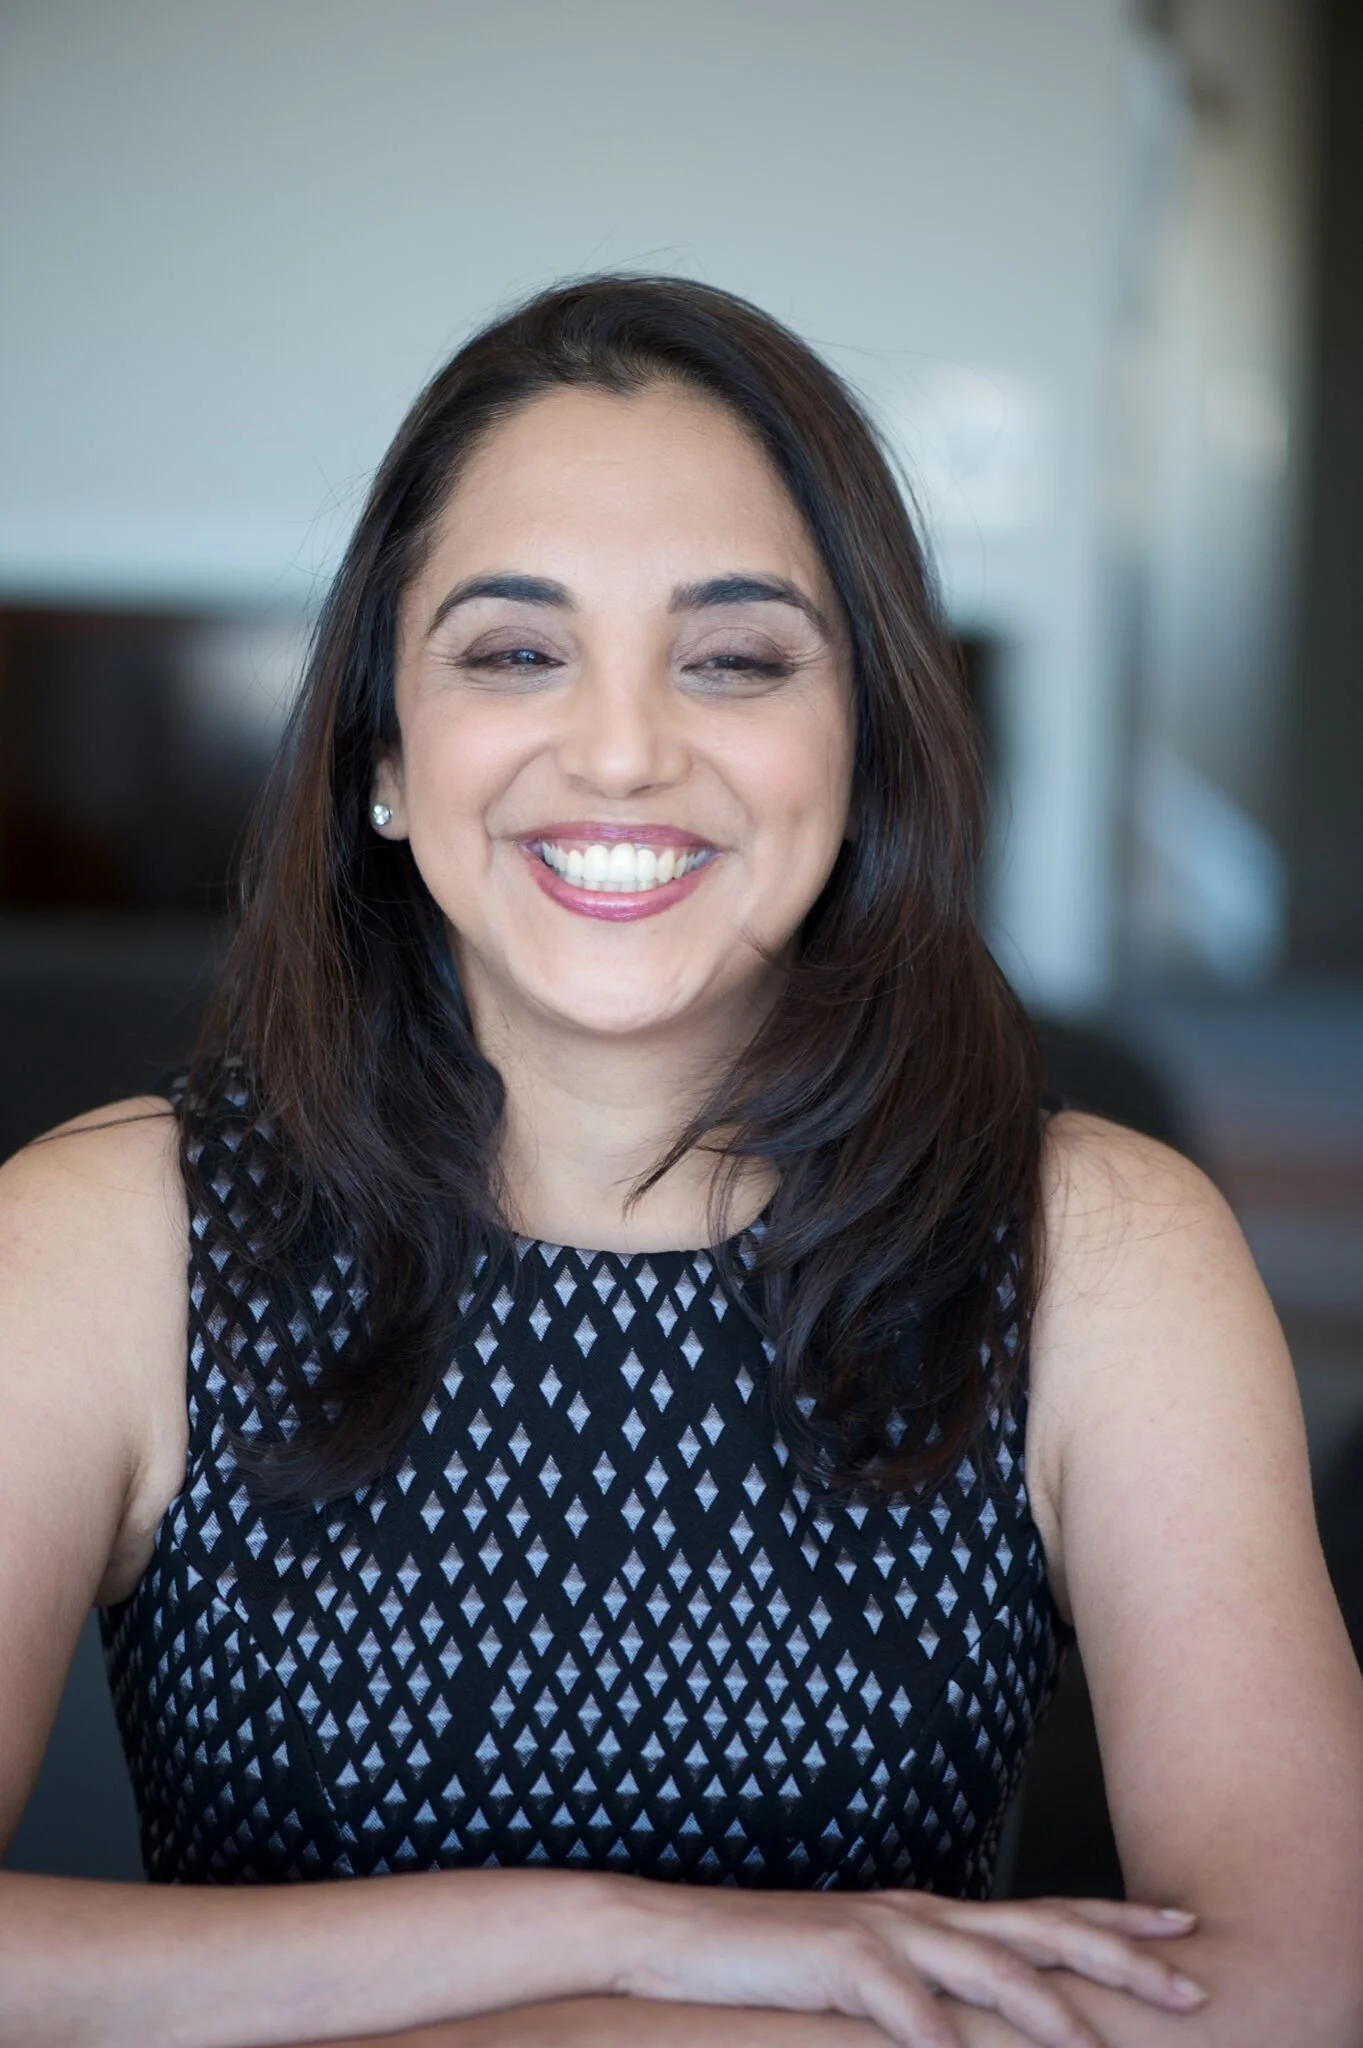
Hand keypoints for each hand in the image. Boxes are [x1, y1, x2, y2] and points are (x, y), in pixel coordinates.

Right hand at [609, 1884, 1207, 2047]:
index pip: (1044, 1913)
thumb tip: (980, 2023)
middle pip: (1039, 1931)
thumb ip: (926, 1985)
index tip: (1183, 1929)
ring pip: (986, 1966)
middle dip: (1119, 1957)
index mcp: (933, 1916)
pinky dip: (937, 2032)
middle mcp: (920, 1915)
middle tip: (1188, 1983)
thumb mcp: (866, 1972)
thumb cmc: (776, 1963)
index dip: (1116, 1921)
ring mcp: (881, 1933)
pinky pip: (901, 2003)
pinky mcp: (838, 1960)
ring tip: (1096, 2045)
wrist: (680, 1935)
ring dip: (1048, 2006)